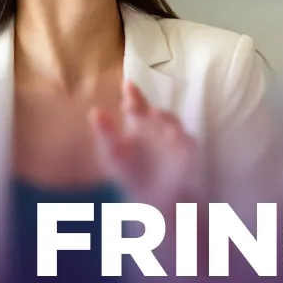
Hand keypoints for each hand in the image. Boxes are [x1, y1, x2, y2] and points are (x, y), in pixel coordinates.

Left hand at [91, 80, 194, 208]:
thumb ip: (105, 132)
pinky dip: (180, 138)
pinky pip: (186, 142)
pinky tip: (172, 134)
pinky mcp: (187, 152)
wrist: (153, 198)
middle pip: (155, 112)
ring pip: (172, 123)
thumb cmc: (131, 172)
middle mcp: (159, 126)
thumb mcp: (112, 153)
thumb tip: (94, 111)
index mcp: (140, 123)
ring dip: (165, 118)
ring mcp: (175, 138)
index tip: (127, 84)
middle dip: (148, 107)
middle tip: (135, 103)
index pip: (137, 105)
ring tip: (153, 113)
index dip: (133, 94)